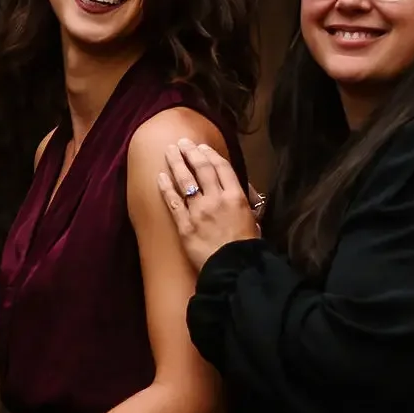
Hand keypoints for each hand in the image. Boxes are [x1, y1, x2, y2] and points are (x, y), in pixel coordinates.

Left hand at [158, 136, 259, 274]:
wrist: (234, 269)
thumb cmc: (247, 248)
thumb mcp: (253, 221)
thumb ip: (244, 205)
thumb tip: (240, 195)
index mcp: (236, 197)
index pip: (222, 168)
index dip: (210, 155)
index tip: (202, 147)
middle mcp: (216, 199)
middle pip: (201, 169)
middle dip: (190, 153)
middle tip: (182, 142)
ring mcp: (199, 211)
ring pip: (185, 181)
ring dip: (176, 163)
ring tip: (169, 151)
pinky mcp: (184, 225)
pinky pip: (173, 202)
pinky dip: (166, 187)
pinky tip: (160, 176)